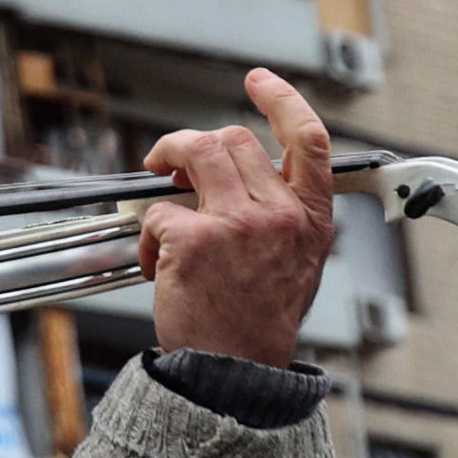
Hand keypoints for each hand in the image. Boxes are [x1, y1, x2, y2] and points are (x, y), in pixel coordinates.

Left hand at [137, 70, 339, 370]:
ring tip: (156, 176)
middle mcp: (279, 215)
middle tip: (173, 159)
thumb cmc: (257, 325)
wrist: (234, 375)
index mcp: (310, 220)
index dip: (283, 100)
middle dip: (197, 143)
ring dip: (168, 157)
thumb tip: (250, 178)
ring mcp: (237, 224)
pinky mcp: (194, 240)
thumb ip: (284, 217)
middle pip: (234, 140)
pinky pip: (159, 210)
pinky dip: (147, 232)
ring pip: (196, 154)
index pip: (309, 140)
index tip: (260, 82)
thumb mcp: (297, 265)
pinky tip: (154, 260)